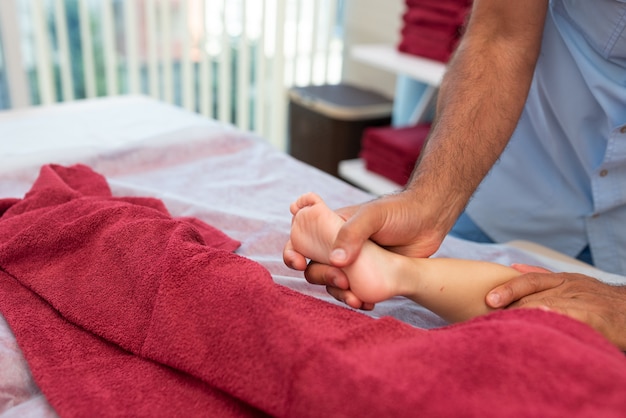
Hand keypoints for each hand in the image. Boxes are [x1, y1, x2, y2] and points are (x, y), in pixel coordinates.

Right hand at [283, 191, 452, 309]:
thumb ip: (352, 234)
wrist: (431, 221)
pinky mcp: (369, 277)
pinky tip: (367, 303)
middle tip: (342, 280)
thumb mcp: (373, 215)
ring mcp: (353, 262)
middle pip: (314, 266)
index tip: (300, 262)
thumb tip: (336, 261)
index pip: (301, 237)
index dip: (293, 251)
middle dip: (321, 277)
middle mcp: (338, 245)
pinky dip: (356, 300)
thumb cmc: (401, 211)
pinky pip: (354, 292)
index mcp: (331, 227)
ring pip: (332, 283)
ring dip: (338, 294)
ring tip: (356, 299)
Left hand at [486, 265, 625, 349]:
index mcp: (563, 280)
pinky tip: (542, 321)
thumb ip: (543, 277)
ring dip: (525, 317)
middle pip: (533, 297)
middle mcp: (571, 287)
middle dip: (510, 309)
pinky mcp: (599, 318)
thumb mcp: (573, 283)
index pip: (529, 280)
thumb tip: (515, 268)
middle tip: (489, 321)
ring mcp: (585, 301)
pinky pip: (573, 317)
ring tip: (505, 326)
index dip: (508, 289)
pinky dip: (556, 318)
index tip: (488, 299)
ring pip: (549, 307)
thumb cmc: (600, 300)